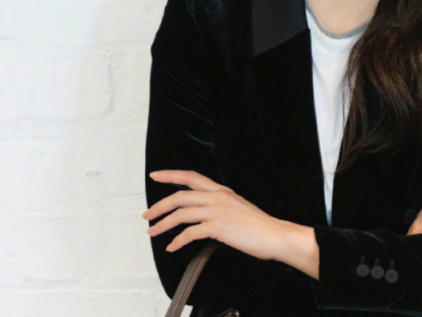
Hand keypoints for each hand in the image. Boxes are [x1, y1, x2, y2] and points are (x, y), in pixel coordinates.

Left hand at [142, 170, 289, 260]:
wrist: (273, 235)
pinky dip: (177, 240)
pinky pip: (190, 233)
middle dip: (159, 206)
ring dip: (163, 224)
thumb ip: (219, 206)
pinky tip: (172, 246)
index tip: (155, 175)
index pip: (191, 177)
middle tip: (147, 215)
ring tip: (152, 232)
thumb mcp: (237, 207)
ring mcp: (217, 211)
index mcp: (221, 190)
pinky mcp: (218, 227)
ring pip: (181, 214)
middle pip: (180, 197)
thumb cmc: (258, 225)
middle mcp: (217, 197)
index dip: (171, 175)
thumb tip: (203, 215)